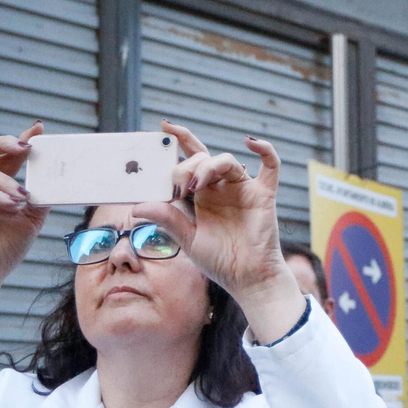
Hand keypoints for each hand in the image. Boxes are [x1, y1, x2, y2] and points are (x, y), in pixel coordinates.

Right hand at [0, 123, 48, 349]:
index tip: (39, 128)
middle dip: (6, 142)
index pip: (8, 155)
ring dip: (5, 181)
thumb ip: (40, 199)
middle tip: (26, 146)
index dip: (22, 139)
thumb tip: (58, 181)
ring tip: (22, 196)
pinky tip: (10, 204)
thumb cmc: (3, 248)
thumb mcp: (30, 220)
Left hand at [135, 122, 303, 342]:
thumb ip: (166, 219)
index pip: (188, 161)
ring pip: (226, 161)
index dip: (178, 142)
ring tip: (196, 184)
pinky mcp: (264, 194)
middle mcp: (221, 188)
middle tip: (179, 184)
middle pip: (203, 158)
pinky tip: (250, 142)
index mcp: (202, 195)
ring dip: (209, 166)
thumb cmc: (220, 262)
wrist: (247, 279)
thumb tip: (136, 207)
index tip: (163, 128)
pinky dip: (265, 150)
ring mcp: (243, 189)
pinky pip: (270, 166)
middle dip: (187, 166)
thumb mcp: (188, 239)